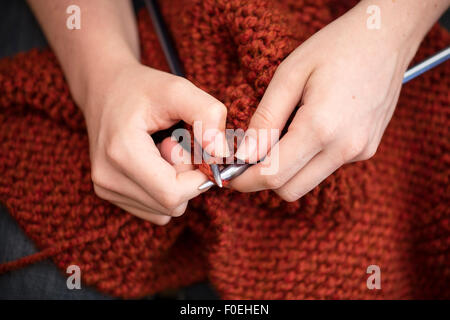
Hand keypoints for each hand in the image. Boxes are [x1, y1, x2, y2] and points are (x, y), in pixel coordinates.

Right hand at [82, 62, 227, 223]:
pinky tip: (154, 164)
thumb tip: (221, 154)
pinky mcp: (107, 193)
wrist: (104, 88)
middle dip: (187, 179)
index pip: (173, 194)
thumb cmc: (142, 88)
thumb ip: (207, 114)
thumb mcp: (178, 89)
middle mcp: (107, 177)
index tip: (197, 150)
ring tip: (162, 150)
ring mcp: (104, 188)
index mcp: (121, 153)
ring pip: (164, 211)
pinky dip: (163, 192)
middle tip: (176, 144)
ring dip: (176, 185)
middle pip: (171, 205)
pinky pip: (153, 211)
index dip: (198, 178)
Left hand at [230, 3, 421, 200]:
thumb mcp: (289, 75)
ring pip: (307, 182)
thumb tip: (244, 155)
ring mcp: (359, 152)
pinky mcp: (367, 150)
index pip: (273, 175)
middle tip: (247, 158)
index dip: (244, 180)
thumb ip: (265, 119)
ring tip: (277, 138)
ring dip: (285, 171)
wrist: (385, 38)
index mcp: (321, 128)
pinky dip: (307, 160)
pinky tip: (305, 131)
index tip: (227, 175)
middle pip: (290, 190)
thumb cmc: (334, 48)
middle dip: (262, 180)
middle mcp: (344, 148)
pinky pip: (326, 168)